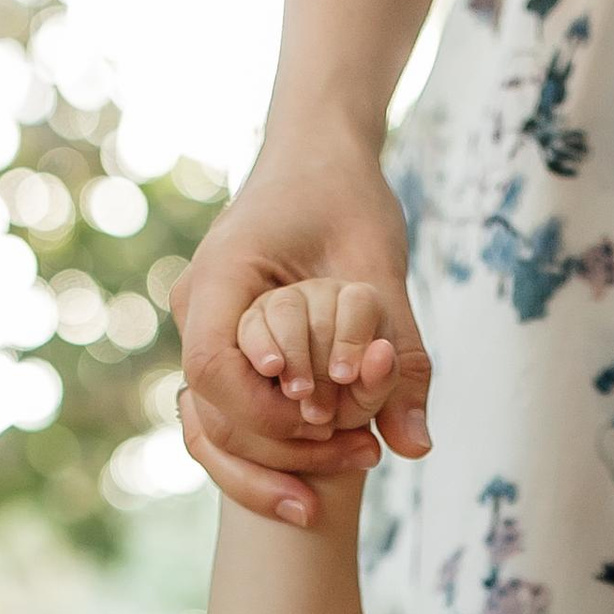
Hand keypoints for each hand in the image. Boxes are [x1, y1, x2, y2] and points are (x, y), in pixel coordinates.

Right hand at [175, 135, 434, 527]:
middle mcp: (197, 308)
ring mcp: (205, 330)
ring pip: (216, 425)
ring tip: (360, 458)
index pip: (213, 370)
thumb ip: (401, 357)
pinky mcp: (226, 346)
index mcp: (219, 274)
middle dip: (282, 452)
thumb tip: (416, 448)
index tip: (329, 420)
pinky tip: (339, 448)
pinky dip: (280, 440)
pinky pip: (235, 412)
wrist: (320, 155)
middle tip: (364, 458)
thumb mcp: (383, 273)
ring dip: (281, 457)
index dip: (266, 414)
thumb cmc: (347, 197)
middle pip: (209, 414)